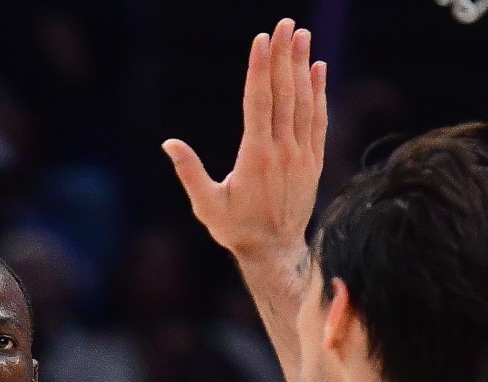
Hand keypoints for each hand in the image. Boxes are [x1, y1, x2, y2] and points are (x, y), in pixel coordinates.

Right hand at [162, 19, 325, 268]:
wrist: (275, 252)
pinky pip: (317, 120)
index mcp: (255, 156)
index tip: (262, 40)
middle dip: (284, 56)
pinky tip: (317, 69)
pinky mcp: (313, 161)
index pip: (258, 102)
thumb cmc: (235, 229)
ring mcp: (301, 155)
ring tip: (302, 35)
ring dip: (302, 66)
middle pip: (284, 93)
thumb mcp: (207, 205)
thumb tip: (169, 144)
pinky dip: (318, 93)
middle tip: (285, 23)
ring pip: (303, 102)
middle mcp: (282, 151)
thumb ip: (189, 172)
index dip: (260, 69)